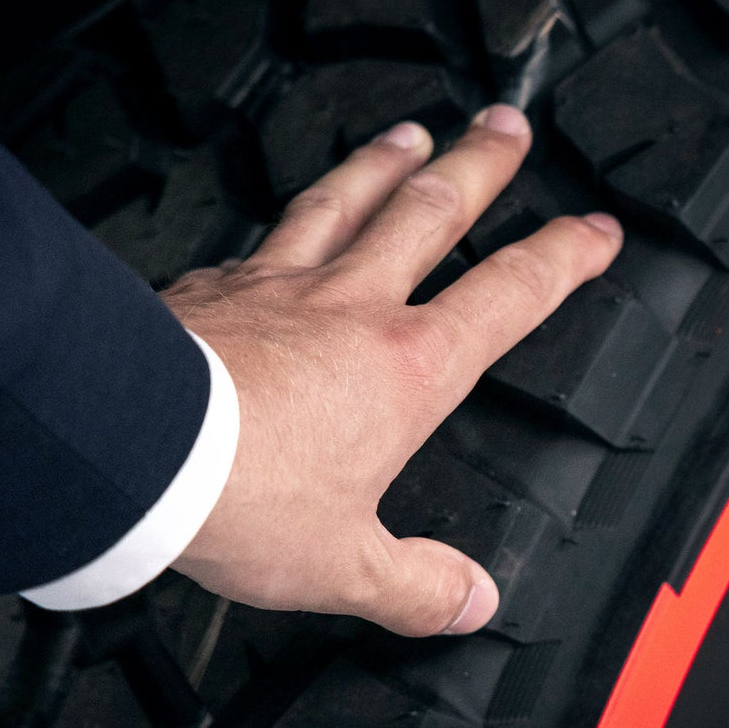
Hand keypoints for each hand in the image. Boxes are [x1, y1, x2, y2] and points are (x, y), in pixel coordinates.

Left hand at [163, 105, 621, 636]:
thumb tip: (466, 599)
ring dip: (383, 164)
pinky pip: (256, 240)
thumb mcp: (344, 566)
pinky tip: (277, 221)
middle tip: (505, 128)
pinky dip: (280, 222)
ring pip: (344, 202)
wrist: (134, 449)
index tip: (594, 231)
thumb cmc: (237, 498)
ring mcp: (277, 286)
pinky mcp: (211, 289)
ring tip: (409, 134)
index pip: (510, 296)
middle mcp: (350, 307)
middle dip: (479, 166)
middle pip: (431, 212)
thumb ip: (415, 584)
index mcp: (406, 369)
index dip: (563, 258)